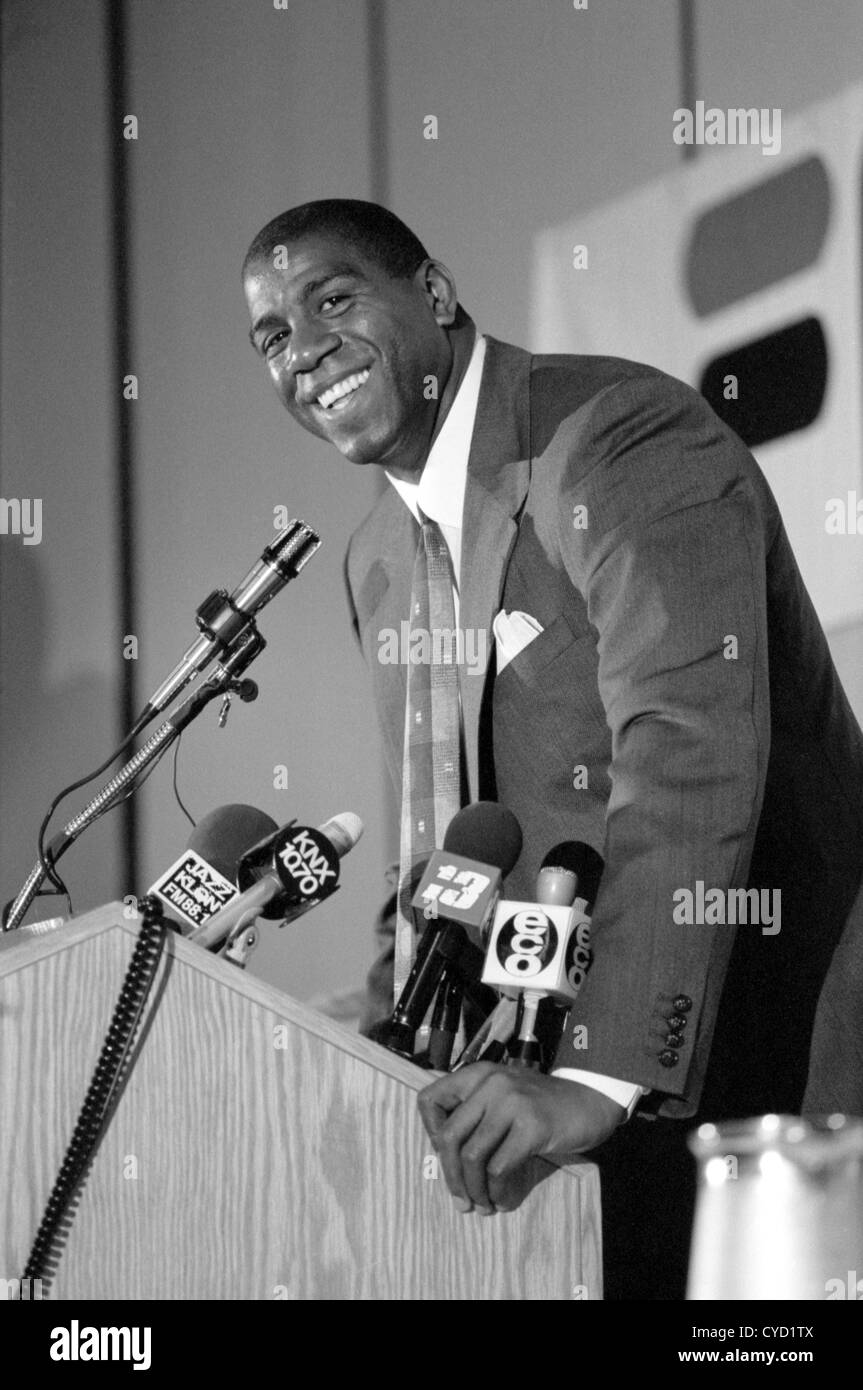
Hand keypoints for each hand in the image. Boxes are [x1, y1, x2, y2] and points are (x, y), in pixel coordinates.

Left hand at [417, 1063, 624, 1214]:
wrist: (590, 1100)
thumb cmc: (544, 1105)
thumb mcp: (505, 1096)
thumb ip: (478, 1114)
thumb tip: (447, 1160)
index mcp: (478, 1074)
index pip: (429, 1100)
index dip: (430, 1133)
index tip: (447, 1156)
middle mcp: (490, 1083)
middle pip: (449, 1136)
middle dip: (450, 1174)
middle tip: (460, 1199)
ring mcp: (511, 1102)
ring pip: (472, 1156)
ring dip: (473, 1189)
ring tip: (483, 1205)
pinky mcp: (531, 1125)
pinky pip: (499, 1168)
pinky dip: (497, 1192)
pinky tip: (502, 1201)